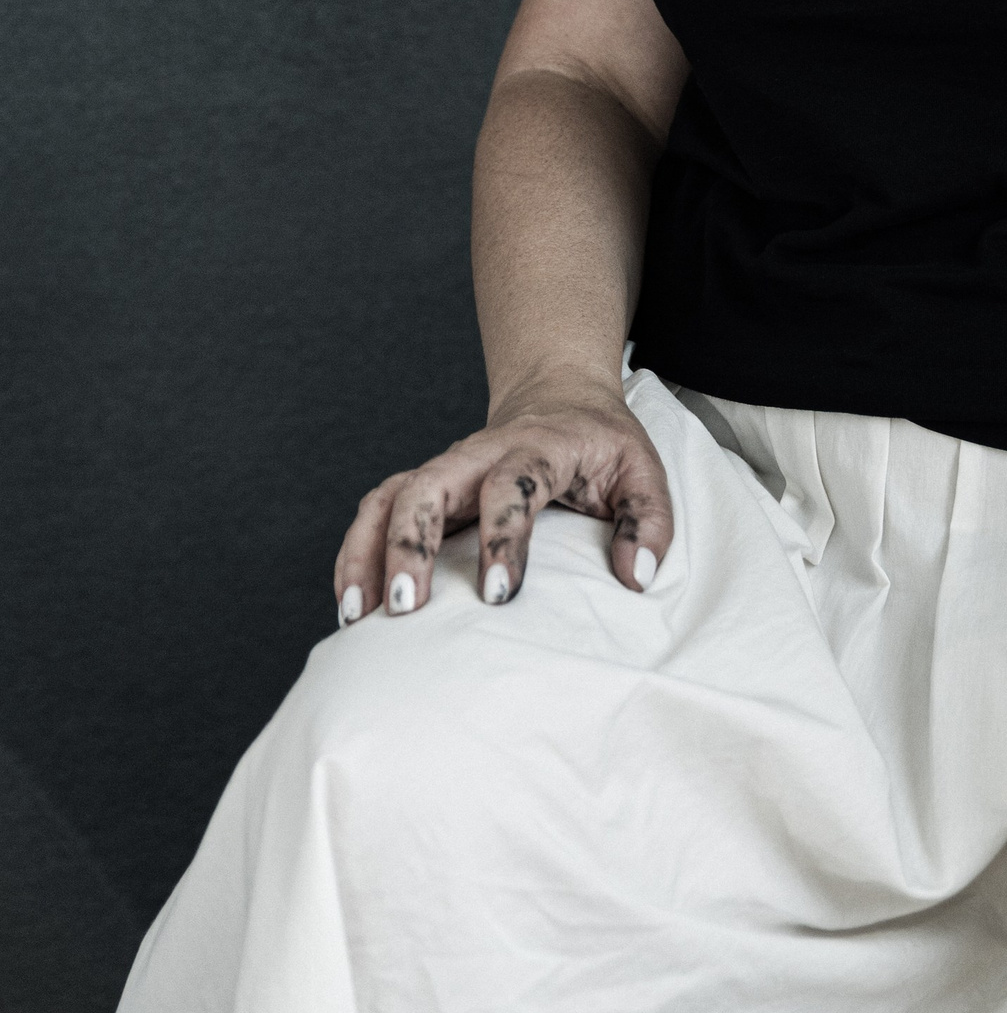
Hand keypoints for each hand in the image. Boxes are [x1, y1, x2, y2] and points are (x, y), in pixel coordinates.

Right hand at [332, 371, 672, 622]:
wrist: (559, 397)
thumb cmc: (601, 444)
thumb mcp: (643, 471)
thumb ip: (648, 521)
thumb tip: (635, 578)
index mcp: (536, 447)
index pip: (511, 485)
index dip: (502, 538)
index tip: (496, 595)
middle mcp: (478, 455)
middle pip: (428, 486)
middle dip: (410, 545)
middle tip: (406, 608)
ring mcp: (445, 471)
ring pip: (389, 498)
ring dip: (368, 552)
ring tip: (359, 616)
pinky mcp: (422, 489)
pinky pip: (375, 514)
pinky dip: (355, 554)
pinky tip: (351, 604)